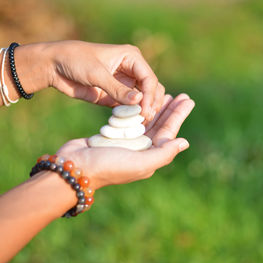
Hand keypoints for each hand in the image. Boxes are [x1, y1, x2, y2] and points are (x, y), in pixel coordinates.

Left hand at [46, 40, 163, 120]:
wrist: (54, 67)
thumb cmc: (76, 60)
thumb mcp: (97, 73)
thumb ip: (117, 89)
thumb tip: (139, 101)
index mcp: (131, 58)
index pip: (149, 78)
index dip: (150, 95)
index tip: (145, 111)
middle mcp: (132, 71)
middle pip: (152, 89)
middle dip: (151, 103)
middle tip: (146, 119)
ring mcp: (124, 84)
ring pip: (144, 99)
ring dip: (144, 110)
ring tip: (141, 122)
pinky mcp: (115, 96)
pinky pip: (129, 107)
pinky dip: (132, 115)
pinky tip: (131, 123)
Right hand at [56, 94, 194, 188]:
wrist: (75, 168)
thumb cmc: (108, 166)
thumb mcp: (139, 163)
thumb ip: (163, 153)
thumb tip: (184, 142)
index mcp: (149, 157)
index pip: (168, 133)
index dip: (178, 116)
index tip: (188, 100)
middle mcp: (140, 151)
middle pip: (160, 126)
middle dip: (171, 110)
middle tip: (183, 95)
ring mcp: (127, 143)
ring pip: (146, 122)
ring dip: (157, 108)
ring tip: (166, 94)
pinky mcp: (113, 136)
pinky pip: (131, 120)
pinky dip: (138, 110)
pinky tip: (142, 100)